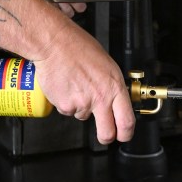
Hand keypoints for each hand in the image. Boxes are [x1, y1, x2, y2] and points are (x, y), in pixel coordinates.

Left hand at [31, 0, 96, 17]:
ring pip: (67, 14)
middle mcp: (65, 0)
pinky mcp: (47, 10)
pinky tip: (50, 3)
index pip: (82, 3)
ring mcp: (56, 6)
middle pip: (76, 10)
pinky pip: (55, 17)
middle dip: (74, 5)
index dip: (81, 1)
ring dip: (64, 8)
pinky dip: (55, 12)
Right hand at [32, 23, 135, 144]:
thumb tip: (115, 99)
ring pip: (83, 116)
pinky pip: (67, 110)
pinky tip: (66, 86)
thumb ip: (112, 85)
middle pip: (107, 133)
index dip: (126, 133)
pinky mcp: (65, 106)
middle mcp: (100, 98)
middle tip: (105, 134)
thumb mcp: (107, 65)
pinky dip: (66, 102)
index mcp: (114, 87)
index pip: (127, 120)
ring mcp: (82, 104)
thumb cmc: (78, 47)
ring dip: (80, 107)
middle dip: (106, 137)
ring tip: (76, 86)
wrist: (54, 44)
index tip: (124, 135)